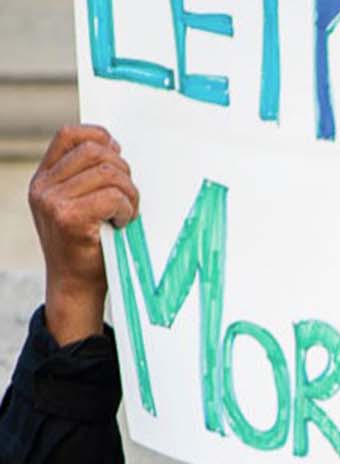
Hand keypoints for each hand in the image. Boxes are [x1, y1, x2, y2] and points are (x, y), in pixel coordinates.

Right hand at [28, 125, 139, 344]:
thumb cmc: (86, 247)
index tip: (118, 153)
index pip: (69, 135)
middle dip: (123, 171)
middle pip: (96, 152)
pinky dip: (128, 209)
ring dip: (129, 194)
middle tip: (129, 197)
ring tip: (127, 214)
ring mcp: (53, 201)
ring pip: (109, 173)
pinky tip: (123, 224)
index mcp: (44, 178)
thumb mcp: (77, 206)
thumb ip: (85, 177)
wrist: (75, 287)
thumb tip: (113, 144)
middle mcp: (44, 187)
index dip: (99, 136)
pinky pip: (113, 196)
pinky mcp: (70, 218)